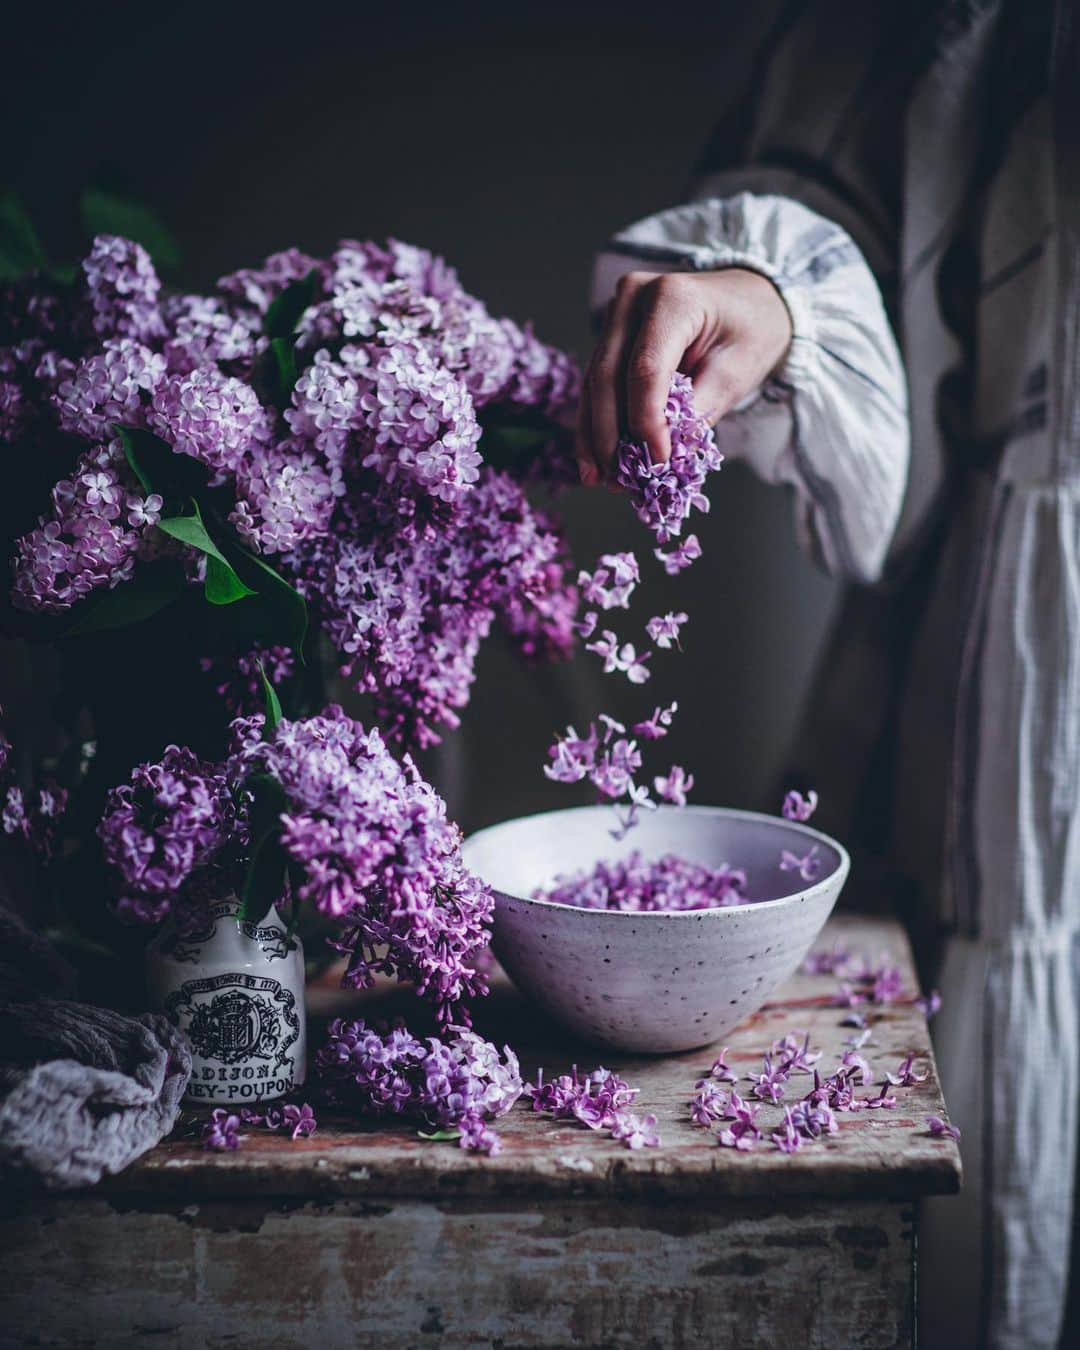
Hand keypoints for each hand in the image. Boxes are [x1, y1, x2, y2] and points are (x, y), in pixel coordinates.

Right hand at [575, 267, 792, 484]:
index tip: (656, 461)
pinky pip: (597, 381)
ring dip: (594, 434)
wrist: (749, 298)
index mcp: (672, 298)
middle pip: (607, 375)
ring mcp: (617, 312)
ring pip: (593, 382)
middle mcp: (634, 298)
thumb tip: (663, 453)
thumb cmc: (751, 329)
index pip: (645, 369)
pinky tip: (594, 458)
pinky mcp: (611, 332)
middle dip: (609, 435)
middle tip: (616, 479)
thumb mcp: (738, 370)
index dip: (645, 422)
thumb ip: (699, 409)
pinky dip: (596, 421)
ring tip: (598, 477)